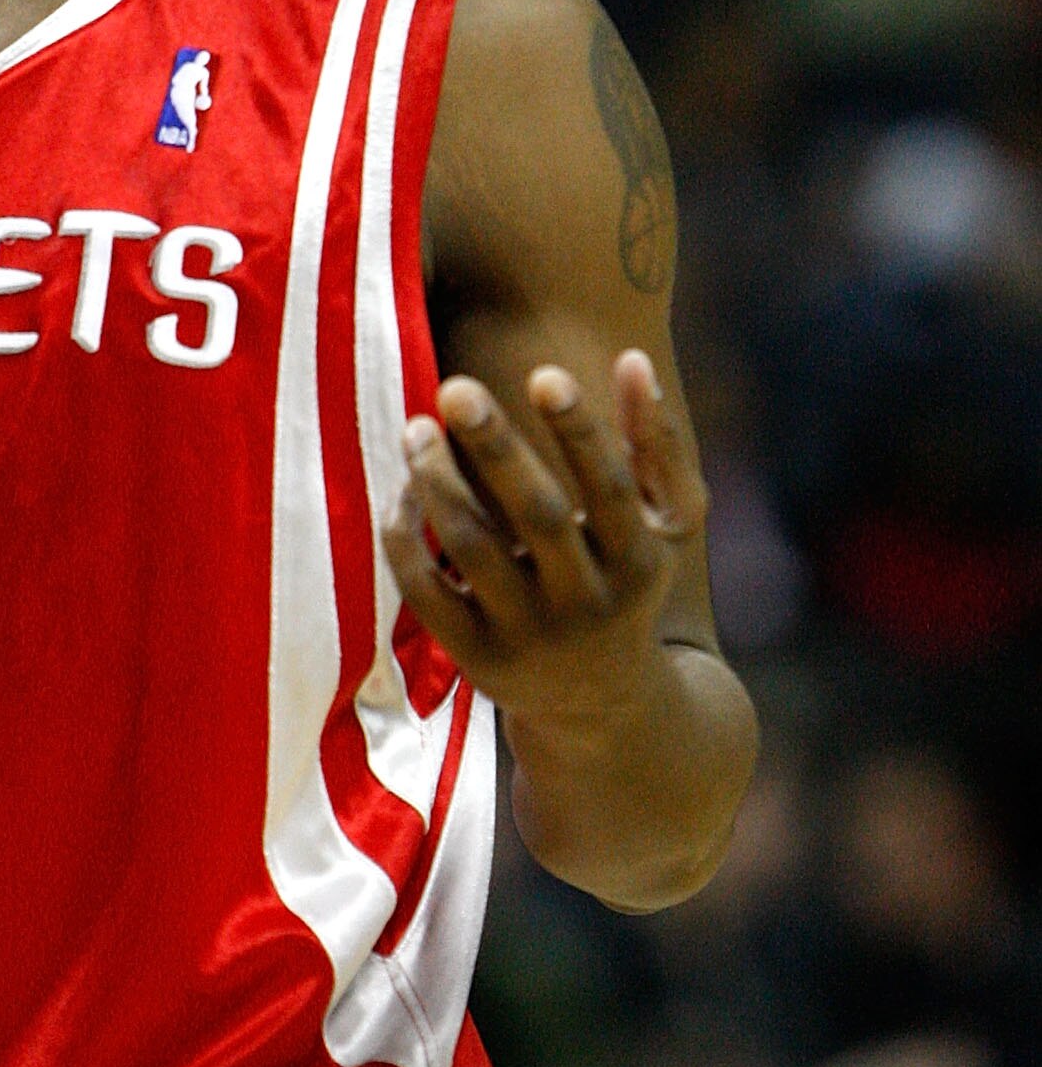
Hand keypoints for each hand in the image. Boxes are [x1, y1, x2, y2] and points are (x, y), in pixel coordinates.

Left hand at [383, 350, 707, 721]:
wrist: (601, 707)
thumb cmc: (628, 585)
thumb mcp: (664, 524)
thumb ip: (655, 443)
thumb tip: (633, 359)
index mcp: (638, 561)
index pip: (609, 487)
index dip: (580, 430)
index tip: (544, 374)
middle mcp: (587, 602)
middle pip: (537, 515)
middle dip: (496, 448)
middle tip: (454, 387)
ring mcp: (528, 634)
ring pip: (473, 548)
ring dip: (438, 482)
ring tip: (416, 429)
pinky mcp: (475, 659)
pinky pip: (425, 591)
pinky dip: (405, 538)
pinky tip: (402, 492)